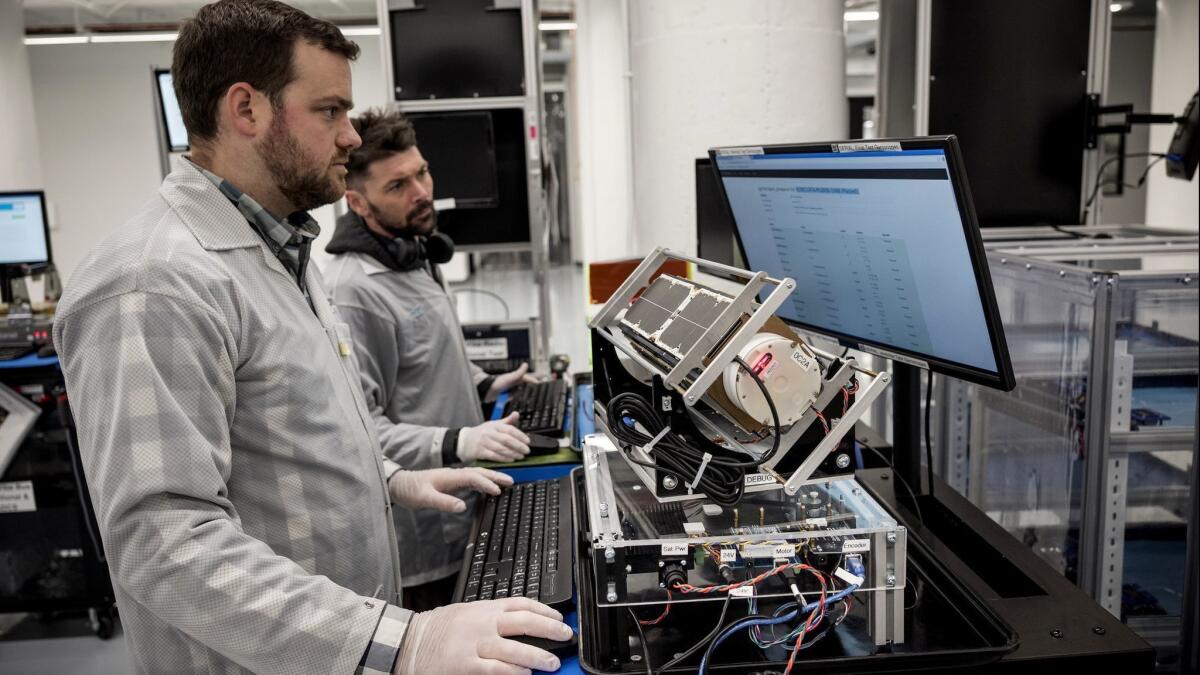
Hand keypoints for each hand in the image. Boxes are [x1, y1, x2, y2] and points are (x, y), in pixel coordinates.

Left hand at [387, 467, 512, 512]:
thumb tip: (463, 506)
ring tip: (505, 482)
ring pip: (477, 474)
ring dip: (491, 477)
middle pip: (479, 472)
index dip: (486, 483)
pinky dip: (482, 481)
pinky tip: (487, 487)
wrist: (399, 484)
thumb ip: (444, 502)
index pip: (473, 477)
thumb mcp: (425, 498)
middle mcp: (453, 474)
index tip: (497, 490)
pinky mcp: (451, 482)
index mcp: (450, 476)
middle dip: (495, 476)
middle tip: (511, 481)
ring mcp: (453, 477)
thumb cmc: (411, 490)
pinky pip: (471, 479)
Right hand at [393, 597, 572, 674]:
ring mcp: (475, 644)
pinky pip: (496, 669)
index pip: (522, 603)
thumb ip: (493, 616)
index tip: (559, 618)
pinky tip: (525, 674)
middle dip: (550, 629)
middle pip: (524, 622)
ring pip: (514, 648)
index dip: (545, 610)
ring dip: (537, 656)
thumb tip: (522, 622)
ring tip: (552, 662)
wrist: (409, 643)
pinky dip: (514, 672)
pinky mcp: (466, 665)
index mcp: (484, 608)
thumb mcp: (468, 613)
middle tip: (565, 636)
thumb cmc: (438, 629)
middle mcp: (483, 623)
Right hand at [459, 413, 530, 462]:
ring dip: (513, 453)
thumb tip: (516, 414)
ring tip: (521, 456)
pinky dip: (504, 458)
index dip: (520, 435)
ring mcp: (484, 442)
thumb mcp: (493, 424)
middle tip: (526, 450)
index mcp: (494, 425)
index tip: (528, 441)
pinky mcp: (480, 452)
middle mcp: (489, 433)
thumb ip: (506, 421)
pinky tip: (511, 460)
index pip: (510, 429)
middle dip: (519, 446)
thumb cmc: (480, 433)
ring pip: (501, 448)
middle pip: (506, 439)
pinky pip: (494, 456)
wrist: (463, 441)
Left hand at [486, 363, 539, 401]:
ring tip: (510, 395)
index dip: (533, 382)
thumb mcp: (510, 378)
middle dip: (522, 391)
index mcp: (516, 377)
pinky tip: (508, 398)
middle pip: (524, 387)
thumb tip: (525, 364)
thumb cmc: (498, 383)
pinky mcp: (508, 394)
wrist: (487, 391)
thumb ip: (519, 373)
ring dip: (516, 395)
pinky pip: (514, 397)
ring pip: (520, 393)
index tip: (539, 385)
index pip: (528, 379)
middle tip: (517, 392)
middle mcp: (515, 382)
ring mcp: (511, 388)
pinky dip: (512, 398)